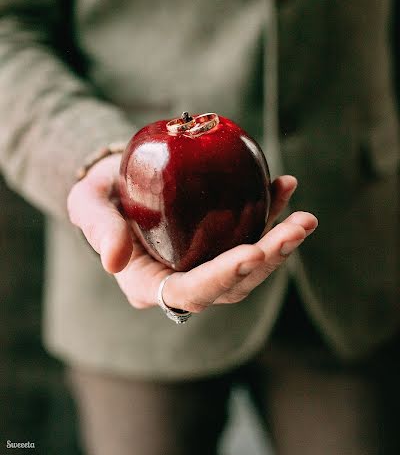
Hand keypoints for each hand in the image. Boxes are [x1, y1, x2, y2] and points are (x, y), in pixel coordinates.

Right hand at [67, 154, 317, 312]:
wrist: (115, 180)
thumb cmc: (98, 195)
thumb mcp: (88, 206)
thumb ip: (99, 230)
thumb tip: (113, 262)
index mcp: (151, 283)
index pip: (191, 292)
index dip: (223, 278)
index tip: (252, 254)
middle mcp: (184, 279)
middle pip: (234, 282)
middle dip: (269, 259)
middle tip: (297, 228)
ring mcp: (206, 260)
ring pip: (251, 264)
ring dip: (280, 241)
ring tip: (305, 216)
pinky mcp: (220, 238)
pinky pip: (250, 231)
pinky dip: (271, 211)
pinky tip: (286, 186)